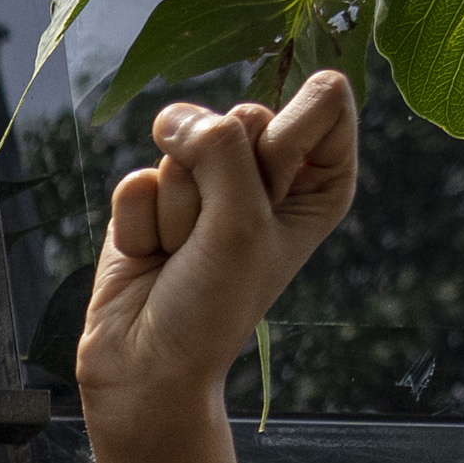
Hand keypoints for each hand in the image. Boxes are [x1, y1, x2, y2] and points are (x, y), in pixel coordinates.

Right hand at [74, 78, 357, 428]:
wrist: (147, 365)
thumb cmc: (214, 304)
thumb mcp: (241, 221)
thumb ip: (220, 145)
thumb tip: (171, 115)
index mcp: (320, 178)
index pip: (323, 97)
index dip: (287, 141)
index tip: (270, 197)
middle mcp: (268, 173)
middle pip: (246, 114)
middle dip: (222, 180)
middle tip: (219, 238)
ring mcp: (207, 182)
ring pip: (185, 145)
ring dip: (178, 211)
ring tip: (182, 255)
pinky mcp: (154, 196)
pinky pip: (139, 178)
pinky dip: (141, 224)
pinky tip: (152, 256)